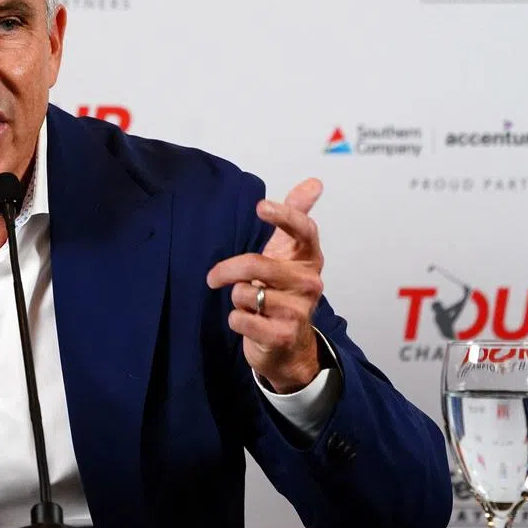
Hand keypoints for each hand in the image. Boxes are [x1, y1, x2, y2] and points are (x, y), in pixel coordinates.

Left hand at [206, 179, 325, 392]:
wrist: (288, 345)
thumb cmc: (283, 292)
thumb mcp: (288, 253)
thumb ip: (297, 216)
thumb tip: (314, 182)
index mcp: (309, 259)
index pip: (304, 231)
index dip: (284, 216)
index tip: (260, 206)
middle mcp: (310, 283)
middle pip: (258, 264)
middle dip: (227, 270)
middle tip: (213, 277)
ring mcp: (299, 311)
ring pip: (245, 293)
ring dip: (236, 299)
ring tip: (248, 304)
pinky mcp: (283, 336)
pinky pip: (241, 319)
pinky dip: (235, 319)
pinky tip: (247, 321)